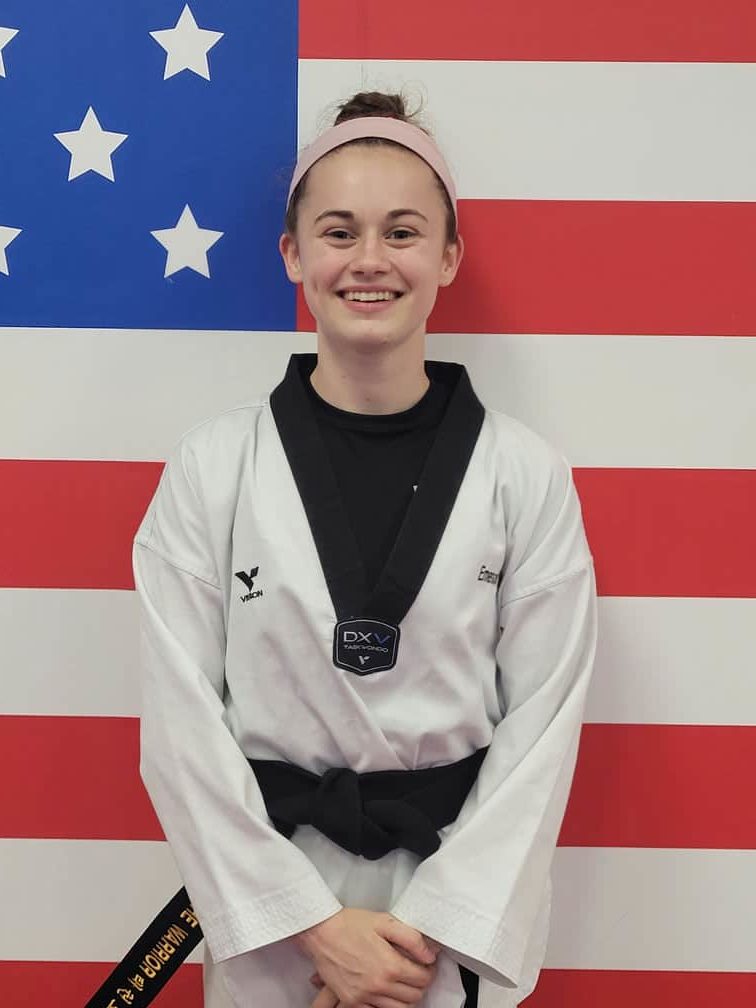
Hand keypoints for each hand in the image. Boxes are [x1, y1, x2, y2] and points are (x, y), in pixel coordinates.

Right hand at [295, 908, 437, 1006]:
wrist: (321, 932)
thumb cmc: (350, 925)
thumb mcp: (385, 921)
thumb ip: (412, 938)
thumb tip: (430, 954)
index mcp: (390, 965)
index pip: (423, 978)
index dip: (428, 970)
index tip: (425, 965)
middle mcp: (379, 985)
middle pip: (414, 995)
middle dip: (419, 983)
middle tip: (415, 971)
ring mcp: (364, 996)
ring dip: (405, 996)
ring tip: (401, 982)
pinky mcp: (352, 1002)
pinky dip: (386, 1005)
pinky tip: (384, 991)